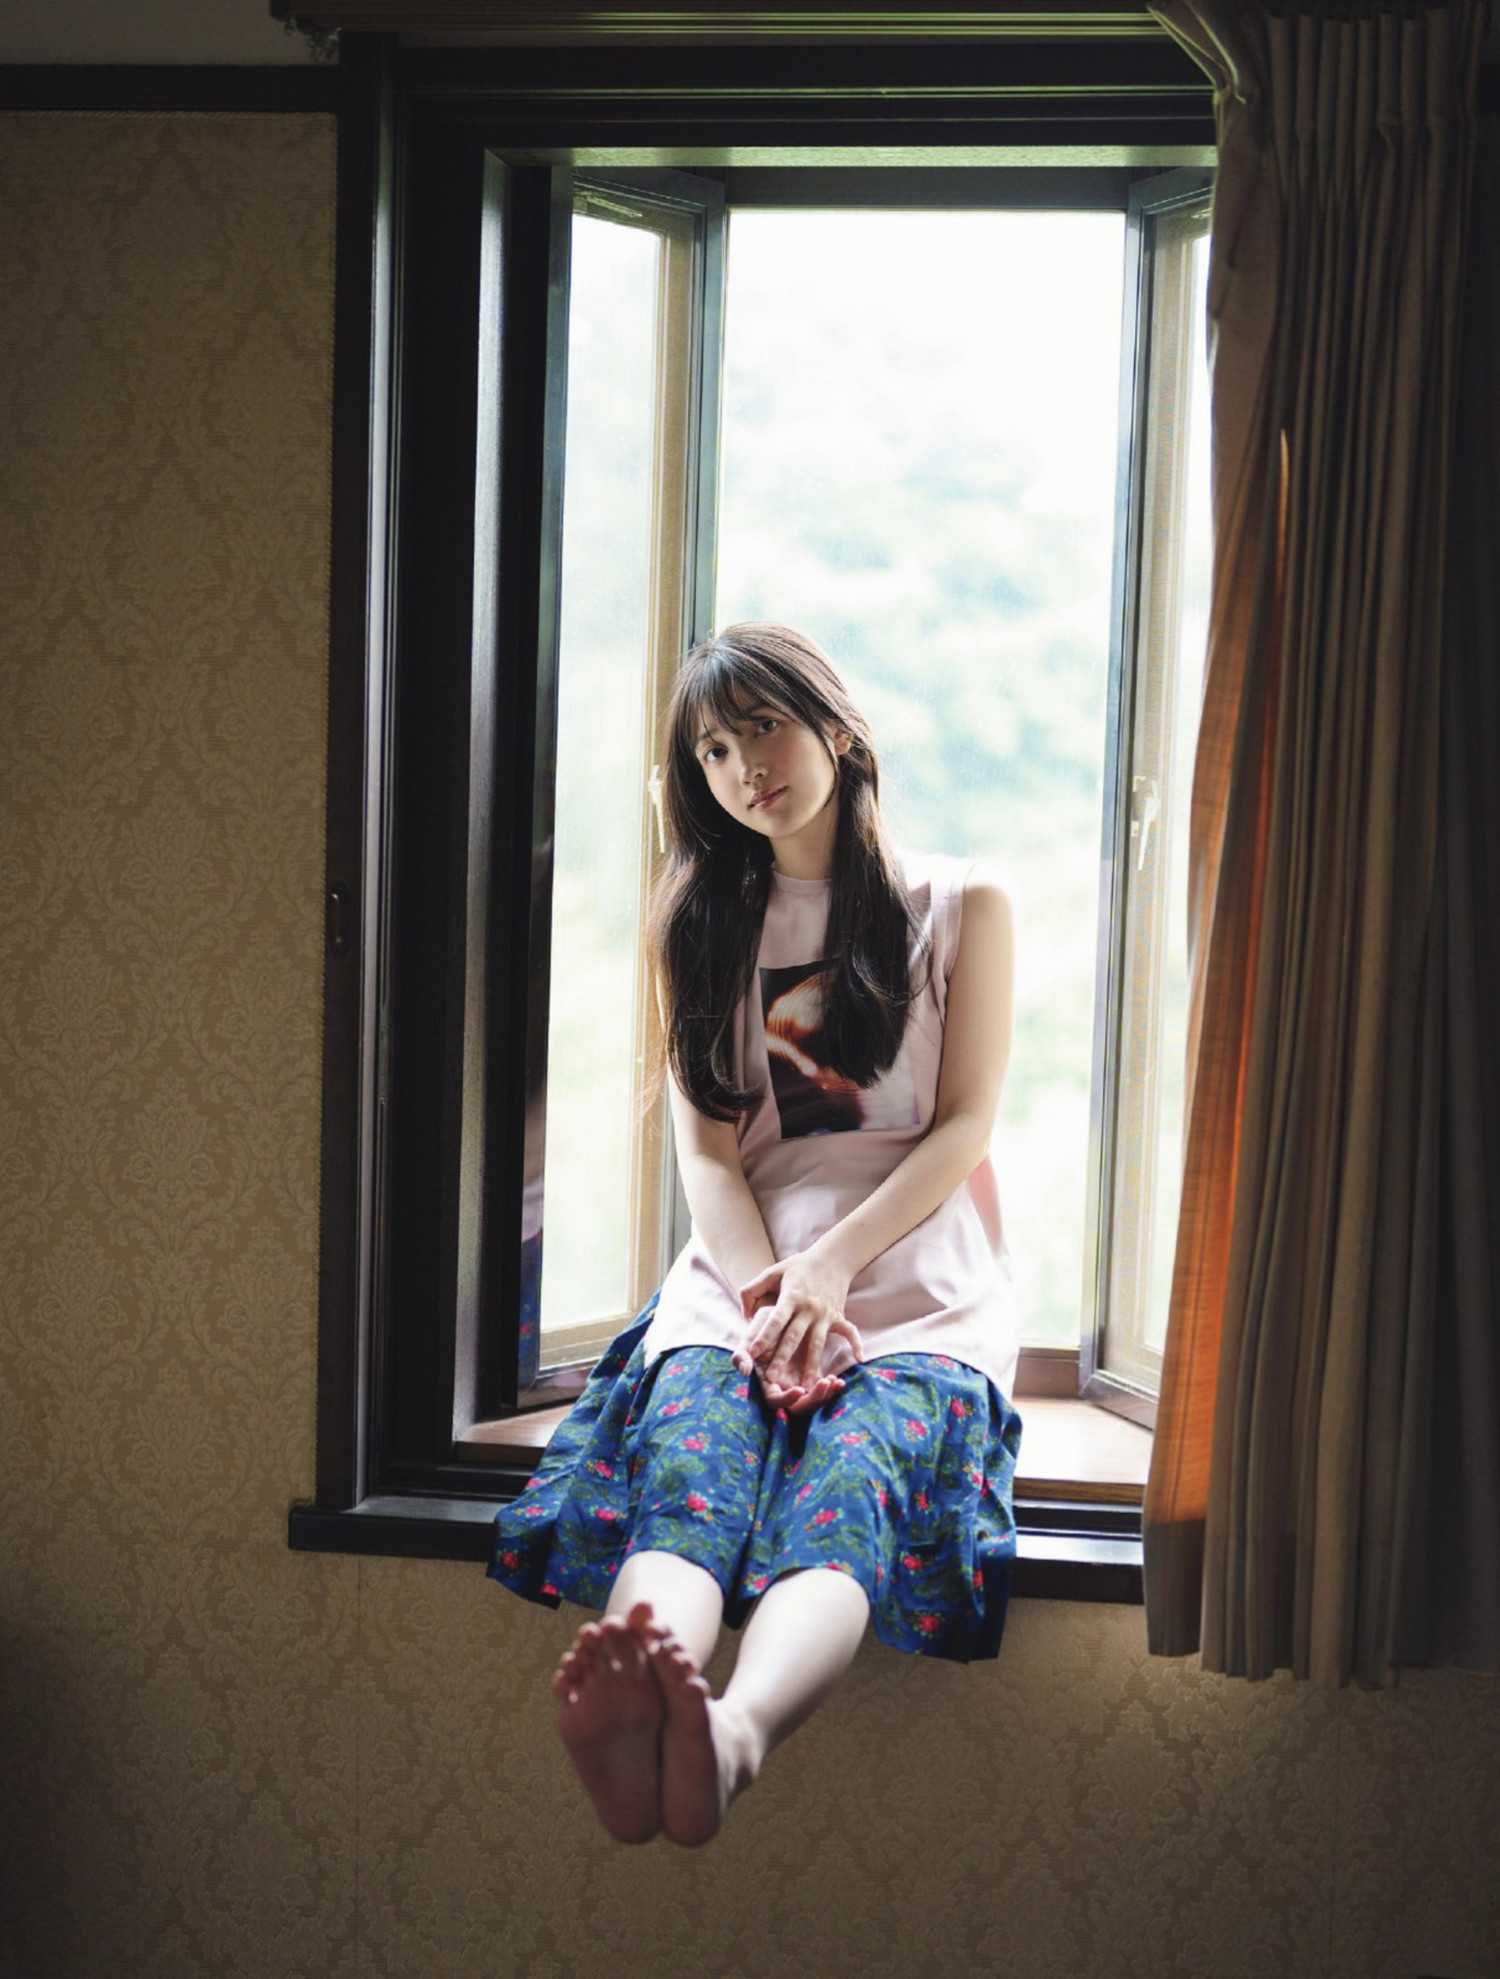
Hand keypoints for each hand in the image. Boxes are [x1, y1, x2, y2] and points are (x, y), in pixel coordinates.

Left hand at [734, 1249, 862, 1415]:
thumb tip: (744, 1314)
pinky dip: (856, 1345)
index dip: (764, 1337)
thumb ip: (752, 1290)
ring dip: (811, 1365)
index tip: (752, 1353)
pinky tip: (860, 1360)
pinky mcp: (838, 1316)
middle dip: (782, 1358)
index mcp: (791, 1297)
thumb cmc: (799, 1266)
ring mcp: (825, 1314)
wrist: (832, 1257)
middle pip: (794, 1337)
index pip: (775, 1320)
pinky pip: (849, 1332)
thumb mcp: (773, 1271)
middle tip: (772, 1380)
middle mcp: (809, 1308)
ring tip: (806, 1387)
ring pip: (817, 1344)